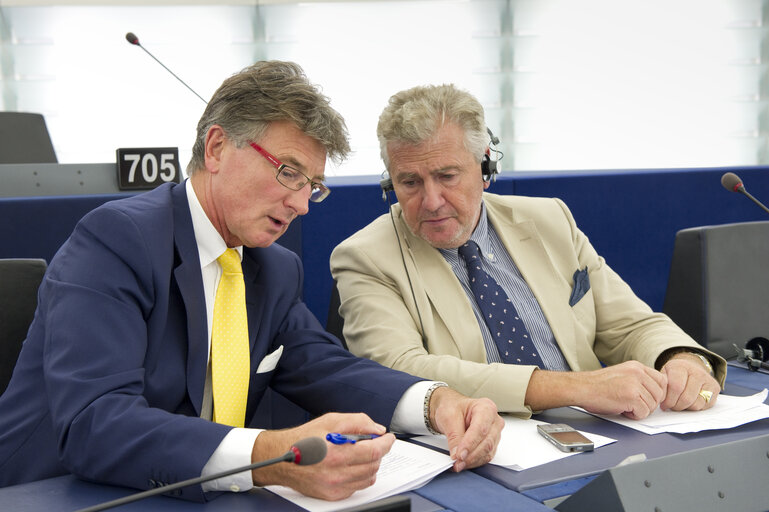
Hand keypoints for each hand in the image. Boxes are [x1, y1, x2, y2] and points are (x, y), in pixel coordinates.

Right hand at [250, 412, 392, 500]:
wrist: (281, 460)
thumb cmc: (304, 439)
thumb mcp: (331, 420)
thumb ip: (358, 422)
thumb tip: (377, 430)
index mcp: (336, 452)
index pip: (373, 451)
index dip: (385, 443)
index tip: (388, 438)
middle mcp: (335, 473)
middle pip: (373, 465)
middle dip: (378, 452)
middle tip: (374, 443)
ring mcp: (334, 486)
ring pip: (368, 477)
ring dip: (371, 464)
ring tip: (361, 454)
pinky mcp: (332, 495)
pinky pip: (357, 487)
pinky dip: (360, 476)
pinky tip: (351, 466)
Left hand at [428, 387, 502, 471]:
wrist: (452, 410)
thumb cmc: (453, 407)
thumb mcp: (449, 417)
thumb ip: (454, 435)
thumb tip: (456, 453)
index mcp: (486, 407)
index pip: (481, 428)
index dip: (470, 443)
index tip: (459, 454)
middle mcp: (494, 420)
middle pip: (487, 442)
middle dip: (471, 455)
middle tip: (457, 462)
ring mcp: (494, 433)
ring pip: (488, 452)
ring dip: (473, 461)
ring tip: (458, 464)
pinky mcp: (491, 444)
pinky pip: (486, 456)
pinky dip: (474, 462)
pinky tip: (464, 463)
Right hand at [575, 361, 667, 419]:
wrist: (582, 388)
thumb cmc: (598, 385)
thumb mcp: (622, 374)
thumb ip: (638, 379)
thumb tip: (654, 391)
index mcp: (636, 366)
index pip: (662, 380)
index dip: (656, 393)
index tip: (646, 398)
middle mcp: (638, 373)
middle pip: (659, 394)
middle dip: (649, 403)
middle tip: (633, 404)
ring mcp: (635, 384)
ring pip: (652, 405)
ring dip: (640, 410)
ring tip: (625, 406)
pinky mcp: (631, 397)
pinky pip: (643, 413)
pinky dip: (634, 416)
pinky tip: (622, 410)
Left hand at [660, 354, 719, 410]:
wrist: (691, 367)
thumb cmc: (675, 374)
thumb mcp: (664, 374)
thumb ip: (662, 386)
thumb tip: (660, 400)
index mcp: (681, 366)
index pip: (676, 387)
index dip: (668, 399)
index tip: (663, 404)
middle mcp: (697, 372)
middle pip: (686, 398)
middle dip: (675, 406)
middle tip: (670, 406)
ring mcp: (708, 380)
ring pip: (696, 404)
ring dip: (685, 408)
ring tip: (678, 404)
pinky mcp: (715, 389)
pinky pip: (704, 406)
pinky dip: (694, 408)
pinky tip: (688, 403)